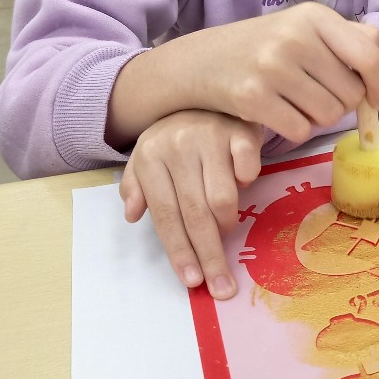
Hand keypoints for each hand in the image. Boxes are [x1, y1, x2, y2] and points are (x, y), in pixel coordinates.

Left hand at [119, 110, 262, 297]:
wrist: (205, 90)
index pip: (165, 216)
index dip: (180, 252)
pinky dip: (247, 185)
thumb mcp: (147, 157)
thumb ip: (136, 187)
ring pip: (222, 198)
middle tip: (222, 287)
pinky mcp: (241, 132)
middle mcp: (178, 147)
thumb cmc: (175, 135)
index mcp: (151, 158)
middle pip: (195, 214)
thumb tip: (131, 215)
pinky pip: (247, 170)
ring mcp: (211, 137)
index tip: (193, 282)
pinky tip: (244, 187)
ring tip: (227, 231)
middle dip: (209, 256)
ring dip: (227, 224)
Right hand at [213, 2, 378, 143]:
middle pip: (350, 93)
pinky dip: (296, 130)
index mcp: (313, 16)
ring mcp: (272, 68)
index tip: (377, 99)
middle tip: (316, 96)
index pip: (367, 55)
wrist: (199, 61)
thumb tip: (377, 57)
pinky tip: (280, 114)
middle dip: (341, 103)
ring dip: (318, 118)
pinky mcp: (254, 98)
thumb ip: (345, 37)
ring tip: (296, 103)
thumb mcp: (301, 27)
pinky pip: (301, 131)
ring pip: (329, 115)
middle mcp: (294, 37)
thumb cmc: (261, 46)